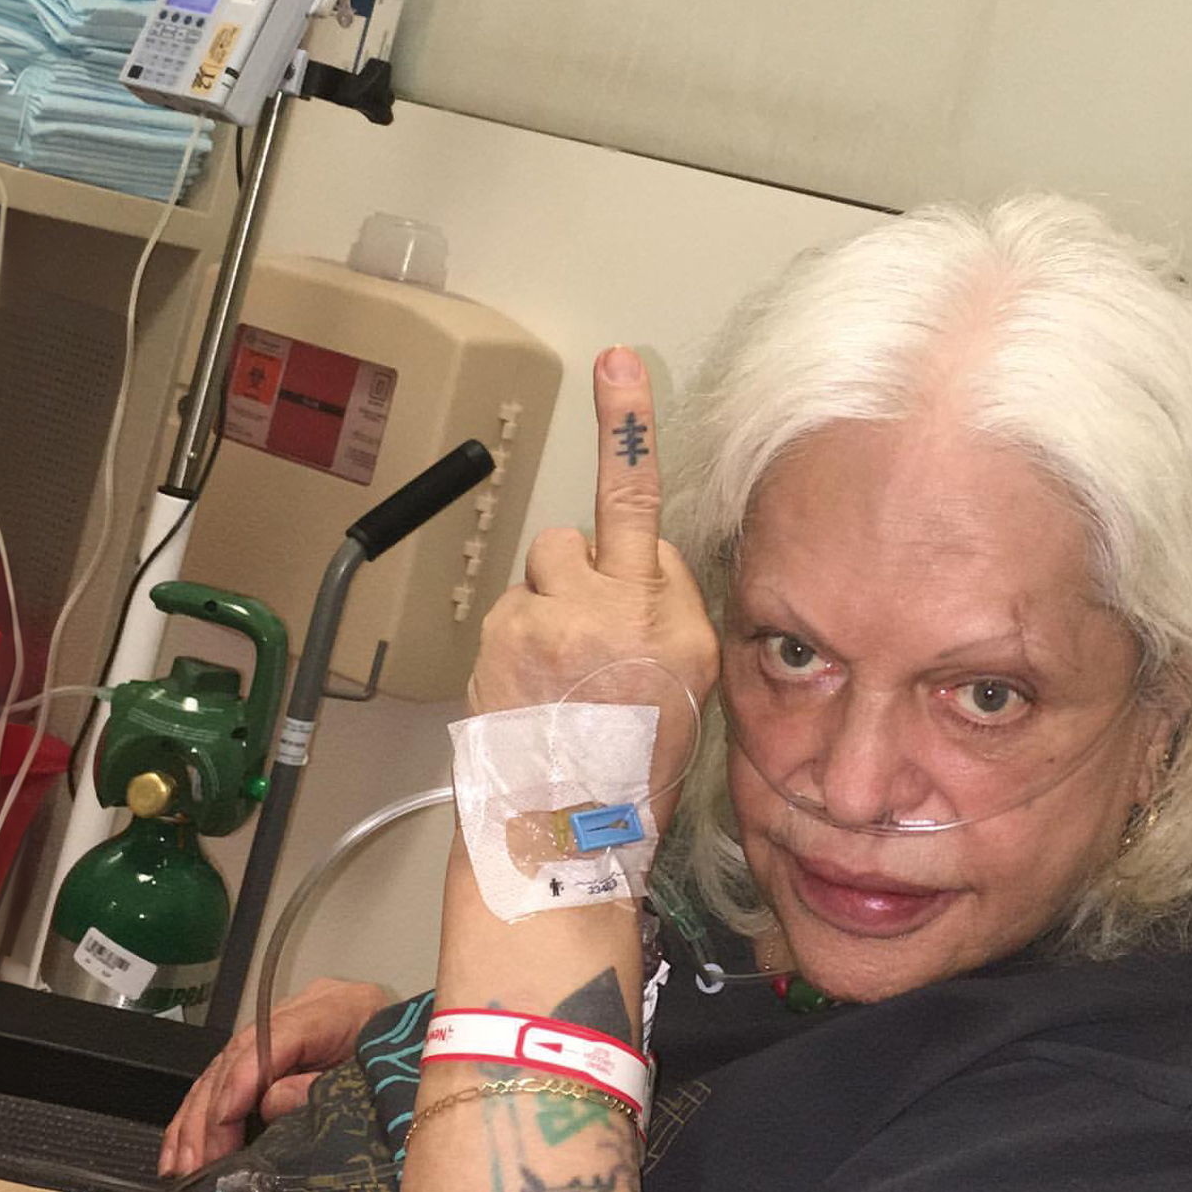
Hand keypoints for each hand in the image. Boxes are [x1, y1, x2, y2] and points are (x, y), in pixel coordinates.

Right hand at [156, 975, 390, 1177]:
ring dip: (197, 1119)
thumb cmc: (407, 1066)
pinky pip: (226, 1078)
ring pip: (223, 1067)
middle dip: (211, 1112)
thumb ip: (322, 1089)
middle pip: (240, 1054)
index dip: (244, 1078)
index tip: (223, 1117)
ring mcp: (286, 1025)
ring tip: (181, 1162)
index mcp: (339, 1008)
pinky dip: (201, 1115)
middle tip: (198, 1159)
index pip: (276, 1037)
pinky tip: (181, 1146)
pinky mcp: (273, 1048)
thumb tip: (269, 1102)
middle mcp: (305, 1009)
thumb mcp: (375, 1079)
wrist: (432, 1052)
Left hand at [469, 347, 717, 827]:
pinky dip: (515, 645)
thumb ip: (668, 603)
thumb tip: (634, 559)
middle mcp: (606, 608)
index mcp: (665, 614)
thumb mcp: (692, 679)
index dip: (626, 423)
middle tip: (585, 645)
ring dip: (543, 613)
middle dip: (574, 578)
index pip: (640, 499)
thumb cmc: (632, 766)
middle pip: (573, 541)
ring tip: (558, 681)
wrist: (567, 831)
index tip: (616, 361)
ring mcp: (544, 621)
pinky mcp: (498, 639)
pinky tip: (534, 694)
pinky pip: (507, 614)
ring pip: (536, 579)